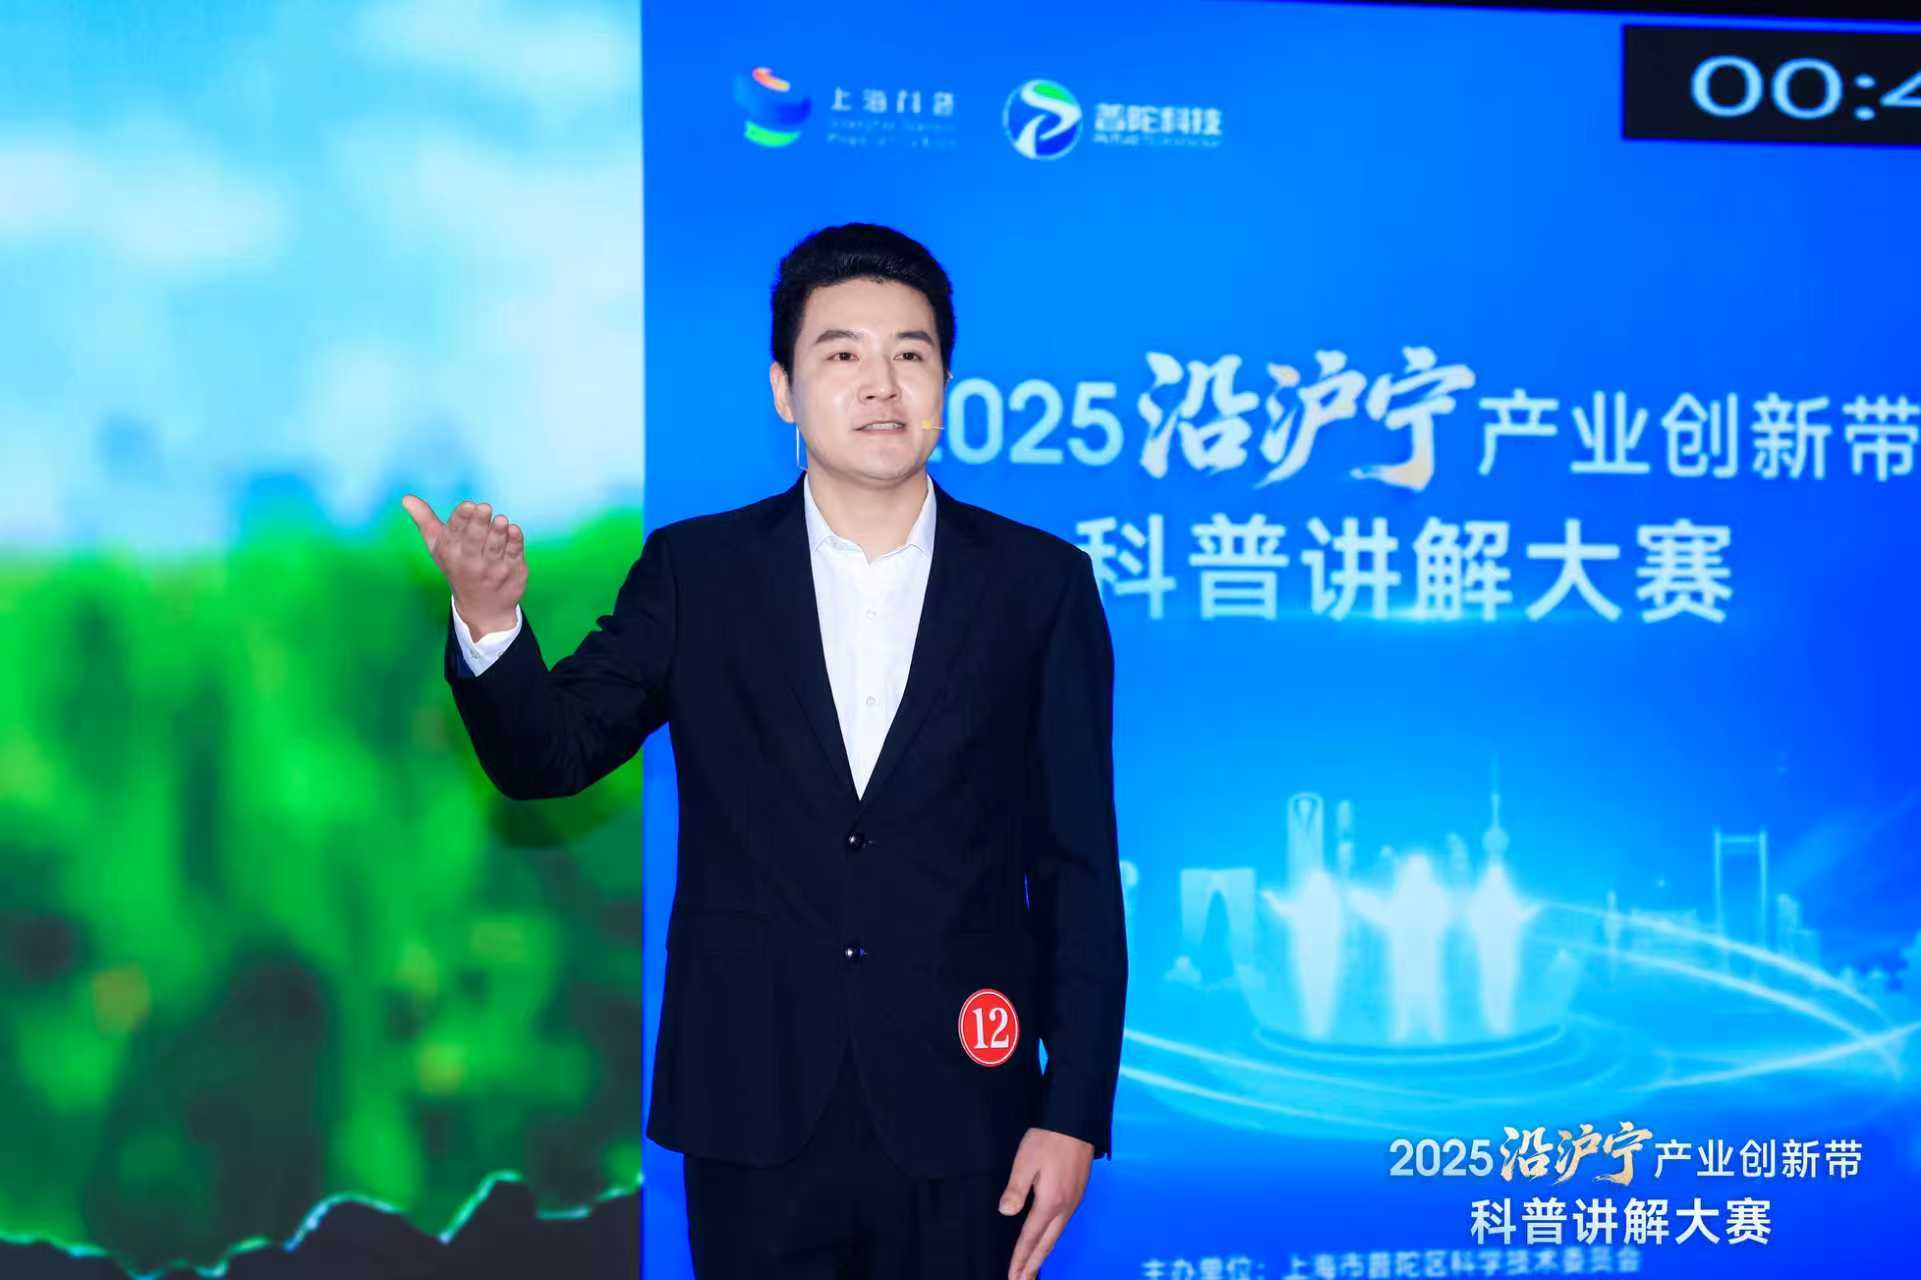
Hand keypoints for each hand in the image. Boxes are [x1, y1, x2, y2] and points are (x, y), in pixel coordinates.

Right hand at [401, 495, 527, 637]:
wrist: (483, 609)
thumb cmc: (458, 568)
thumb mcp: (438, 547)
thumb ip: (425, 520)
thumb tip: (406, 498)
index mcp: (450, 552)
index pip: (454, 532)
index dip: (462, 518)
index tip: (468, 505)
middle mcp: (470, 562)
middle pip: (474, 539)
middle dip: (479, 522)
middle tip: (484, 508)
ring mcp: (493, 568)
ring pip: (495, 546)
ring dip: (498, 531)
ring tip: (501, 520)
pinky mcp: (513, 572)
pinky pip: (514, 554)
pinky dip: (515, 542)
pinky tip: (514, 530)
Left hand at [999, 1126, 1093, 1278]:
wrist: (1077, 1121)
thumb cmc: (1048, 1140)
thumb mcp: (1025, 1162)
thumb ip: (1015, 1189)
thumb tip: (1006, 1213)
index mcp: (1050, 1202)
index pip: (1031, 1238)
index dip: (1020, 1258)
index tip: (1013, 1276)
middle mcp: (1065, 1207)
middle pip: (1047, 1244)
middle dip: (1033, 1265)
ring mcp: (1073, 1201)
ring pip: (1057, 1236)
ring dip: (1043, 1254)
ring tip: (1032, 1268)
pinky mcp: (1077, 1193)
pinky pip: (1063, 1225)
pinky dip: (1052, 1239)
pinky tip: (1047, 1240)